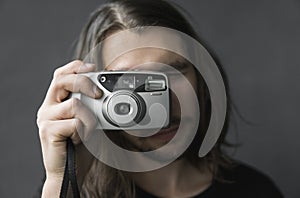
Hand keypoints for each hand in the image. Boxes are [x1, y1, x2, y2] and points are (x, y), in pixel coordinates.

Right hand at [36, 60, 101, 196]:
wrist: (70, 172)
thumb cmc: (81, 146)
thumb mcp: (89, 120)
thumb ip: (92, 106)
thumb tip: (107, 91)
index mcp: (56, 101)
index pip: (61, 75)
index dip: (76, 67)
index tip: (93, 68)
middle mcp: (48, 107)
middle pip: (62, 80)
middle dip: (85, 82)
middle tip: (99, 94)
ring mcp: (46, 119)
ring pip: (74, 103)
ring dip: (90, 117)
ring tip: (89, 130)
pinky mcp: (48, 132)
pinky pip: (74, 122)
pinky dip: (85, 129)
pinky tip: (81, 139)